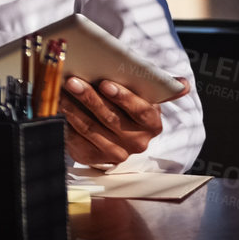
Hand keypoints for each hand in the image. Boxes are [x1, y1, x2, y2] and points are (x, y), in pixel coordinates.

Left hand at [59, 76, 186, 166]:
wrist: (117, 133)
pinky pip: (77, 141)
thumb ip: (160, 86)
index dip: (123, 97)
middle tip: (72, 81)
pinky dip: (64, 123)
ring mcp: (115, 152)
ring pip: (91, 129)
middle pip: (111, 118)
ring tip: (59, 91)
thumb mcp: (144, 95)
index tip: (105, 83)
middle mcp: (137, 142)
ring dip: (72, 109)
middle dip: (89, 98)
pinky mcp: (94, 158)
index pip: (140, 110)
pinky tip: (54, 109)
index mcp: (152, 124)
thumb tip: (184, 85)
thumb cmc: (128, 105)